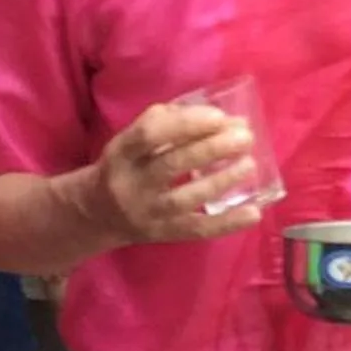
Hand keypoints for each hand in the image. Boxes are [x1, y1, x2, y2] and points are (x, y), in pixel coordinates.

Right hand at [86, 103, 263, 246]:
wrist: (96, 214)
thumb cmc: (126, 166)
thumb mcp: (131, 140)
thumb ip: (168, 123)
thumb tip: (224, 119)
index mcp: (121, 153)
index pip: (149, 135)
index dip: (185, 124)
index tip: (219, 116)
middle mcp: (131, 184)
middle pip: (171, 165)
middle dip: (211, 149)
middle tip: (245, 137)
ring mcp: (148, 213)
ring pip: (185, 198)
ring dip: (221, 181)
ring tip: (249, 164)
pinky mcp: (164, 235)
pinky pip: (197, 230)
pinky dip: (227, 223)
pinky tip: (254, 212)